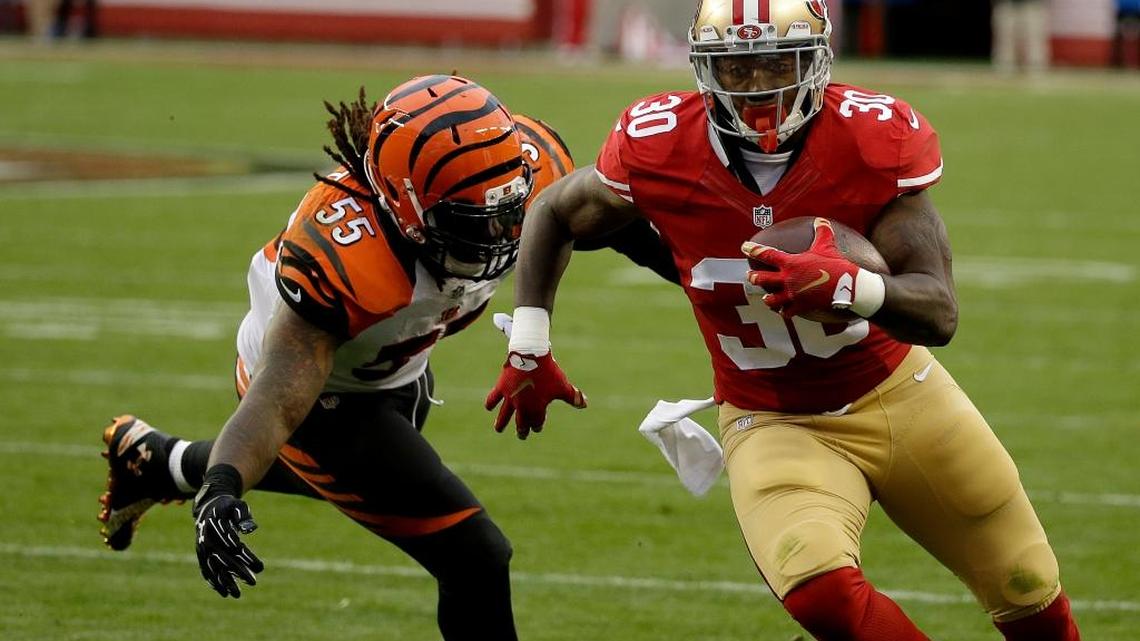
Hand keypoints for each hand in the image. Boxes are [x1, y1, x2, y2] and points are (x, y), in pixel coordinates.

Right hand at [193, 493, 263, 597]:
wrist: (208, 507)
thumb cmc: (228, 507)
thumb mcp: (238, 506)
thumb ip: (244, 516)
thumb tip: (251, 529)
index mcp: (215, 525)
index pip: (232, 542)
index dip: (245, 554)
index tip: (258, 566)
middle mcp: (206, 539)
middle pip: (223, 558)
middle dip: (238, 571)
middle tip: (254, 582)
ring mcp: (202, 549)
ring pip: (213, 568)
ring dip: (224, 582)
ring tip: (237, 595)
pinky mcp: (201, 555)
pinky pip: (206, 571)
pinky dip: (214, 582)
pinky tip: (224, 592)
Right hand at [485, 351, 586, 439]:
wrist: (532, 354)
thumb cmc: (549, 371)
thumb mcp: (563, 385)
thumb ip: (573, 397)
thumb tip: (585, 405)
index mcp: (537, 408)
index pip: (537, 422)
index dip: (537, 425)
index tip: (537, 427)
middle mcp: (522, 406)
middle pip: (521, 423)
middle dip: (522, 430)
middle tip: (522, 435)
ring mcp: (510, 397)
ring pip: (504, 416)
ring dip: (501, 424)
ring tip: (498, 429)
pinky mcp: (501, 387)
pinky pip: (493, 398)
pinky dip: (490, 403)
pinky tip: (489, 407)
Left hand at [742, 217, 860, 318]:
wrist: (846, 286)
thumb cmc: (835, 264)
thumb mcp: (827, 245)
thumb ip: (822, 231)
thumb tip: (821, 219)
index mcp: (790, 263)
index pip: (767, 254)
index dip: (753, 249)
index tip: (744, 247)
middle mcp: (787, 279)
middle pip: (762, 279)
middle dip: (754, 277)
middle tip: (750, 276)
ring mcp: (792, 294)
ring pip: (771, 299)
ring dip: (767, 299)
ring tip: (766, 298)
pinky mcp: (800, 306)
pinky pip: (786, 312)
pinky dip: (783, 311)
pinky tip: (782, 311)